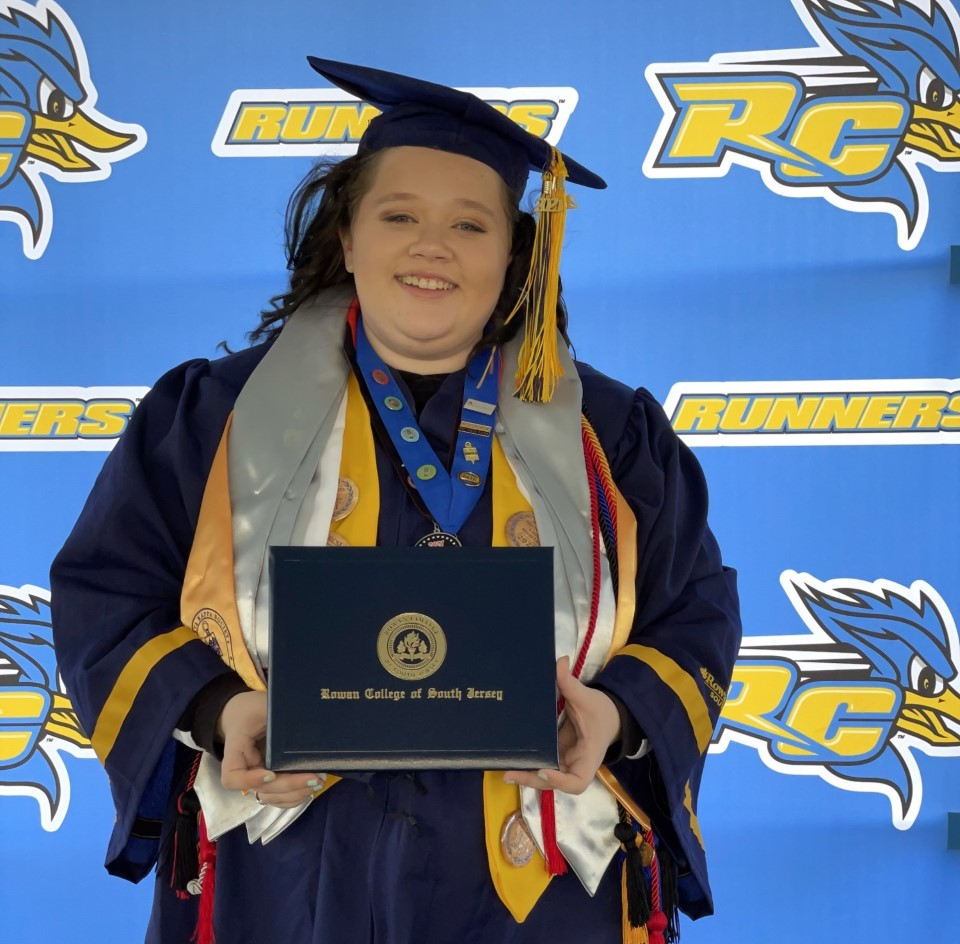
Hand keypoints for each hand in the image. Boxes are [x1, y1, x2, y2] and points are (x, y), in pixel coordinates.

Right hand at [217, 691, 324, 808]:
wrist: (243, 714)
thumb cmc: (251, 709)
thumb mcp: (262, 705)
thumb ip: (278, 716)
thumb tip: (309, 724)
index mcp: (236, 750)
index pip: (233, 777)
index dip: (250, 781)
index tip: (271, 774)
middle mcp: (245, 769)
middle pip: (262, 789)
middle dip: (288, 786)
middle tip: (314, 778)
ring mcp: (257, 776)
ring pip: (272, 797)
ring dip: (295, 794)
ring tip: (317, 782)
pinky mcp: (269, 779)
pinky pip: (279, 796)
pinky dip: (295, 796)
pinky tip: (311, 787)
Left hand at [503, 657, 620, 795]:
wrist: (611, 715)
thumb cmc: (602, 711)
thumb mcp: (587, 697)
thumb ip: (570, 682)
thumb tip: (560, 661)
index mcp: (589, 755)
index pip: (577, 781)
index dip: (560, 780)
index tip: (543, 770)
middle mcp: (576, 764)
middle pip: (555, 782)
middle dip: (533, 779)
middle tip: (510, 773)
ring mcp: (567, 761)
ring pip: (547, 776)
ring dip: (528, 774)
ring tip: (506, 768)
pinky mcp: (559, 754)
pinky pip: (545, 762)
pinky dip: (530, 763)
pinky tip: (513, 757)